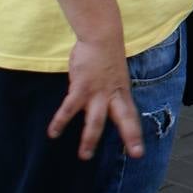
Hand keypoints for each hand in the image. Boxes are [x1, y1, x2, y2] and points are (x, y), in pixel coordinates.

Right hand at [48, 38, 142, 160]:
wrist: (101, 37)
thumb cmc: (105, 58)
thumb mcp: (115, 77)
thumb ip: (110, 94)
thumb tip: (103, 105)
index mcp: (122, 93)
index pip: (132, 117)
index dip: (135, 134)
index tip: (138, 152)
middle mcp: (113, 95)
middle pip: (124, 119)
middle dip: (131, 136)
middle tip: (136, 153)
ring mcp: (98, 92)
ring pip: (96, 120)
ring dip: (90, 139)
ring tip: (84, 156)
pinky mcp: (81, 88)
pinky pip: (69, 109)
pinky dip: (61, 122)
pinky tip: (53, 133)